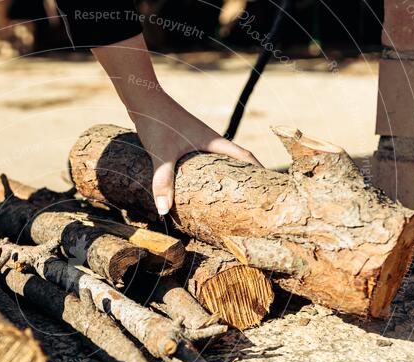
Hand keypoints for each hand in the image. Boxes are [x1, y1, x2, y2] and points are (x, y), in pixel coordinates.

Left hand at [92, 33, 261, 214]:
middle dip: (245, 177)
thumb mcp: (161, 154)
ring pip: (218, 160)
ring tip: (227, 196)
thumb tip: (164, 211)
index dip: (259, 170)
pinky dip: (205, 172)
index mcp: (213, 142)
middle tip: (251, 198)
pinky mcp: (184, 141)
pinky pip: (202, 160)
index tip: (270, 186)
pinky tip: (196, 184)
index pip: (245, 157)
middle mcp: (210, 140)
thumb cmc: (157, 122)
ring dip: (225, 175)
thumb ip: (163, 182)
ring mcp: (197, 140)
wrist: (143, 99)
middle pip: (235, 160)